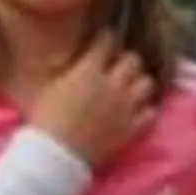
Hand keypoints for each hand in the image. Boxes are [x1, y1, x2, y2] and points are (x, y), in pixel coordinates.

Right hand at [28, 32, 155, 166]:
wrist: (55, 155)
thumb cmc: (44, 120)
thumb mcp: (53, 86)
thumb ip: (73, 71)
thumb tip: (82, 63)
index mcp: (89, 70)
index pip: (108, 41)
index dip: (107, 40)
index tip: (106, 42)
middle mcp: (113, 84)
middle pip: (133, 59)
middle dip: (126, 61)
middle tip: (119, 68)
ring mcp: (126, 106)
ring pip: (147, 83)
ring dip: (139, 84)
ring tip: (130, 89)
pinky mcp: (133, 128)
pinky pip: (151, 112)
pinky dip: (145, 110)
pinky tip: (136, 112)